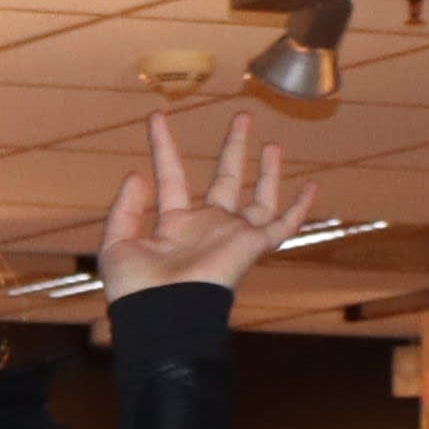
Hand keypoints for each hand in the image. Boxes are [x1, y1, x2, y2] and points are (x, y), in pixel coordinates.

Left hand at [96, 105, 318, 301]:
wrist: (162, 313)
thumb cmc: (135, 289)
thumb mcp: (116, 244)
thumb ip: (125, 208)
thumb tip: (137, 173)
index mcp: (174, 225)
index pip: (171, 175)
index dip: (163, 146)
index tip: (156, 115)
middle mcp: (206, 227)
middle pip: (225, 179)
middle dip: (234, 147)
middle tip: (243, 116)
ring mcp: (231, 235)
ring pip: (258, 197)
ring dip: (267, 170)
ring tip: (273, 142)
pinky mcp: (252, 245)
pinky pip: (283, 225)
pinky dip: (299, 207)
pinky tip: (312, 186)